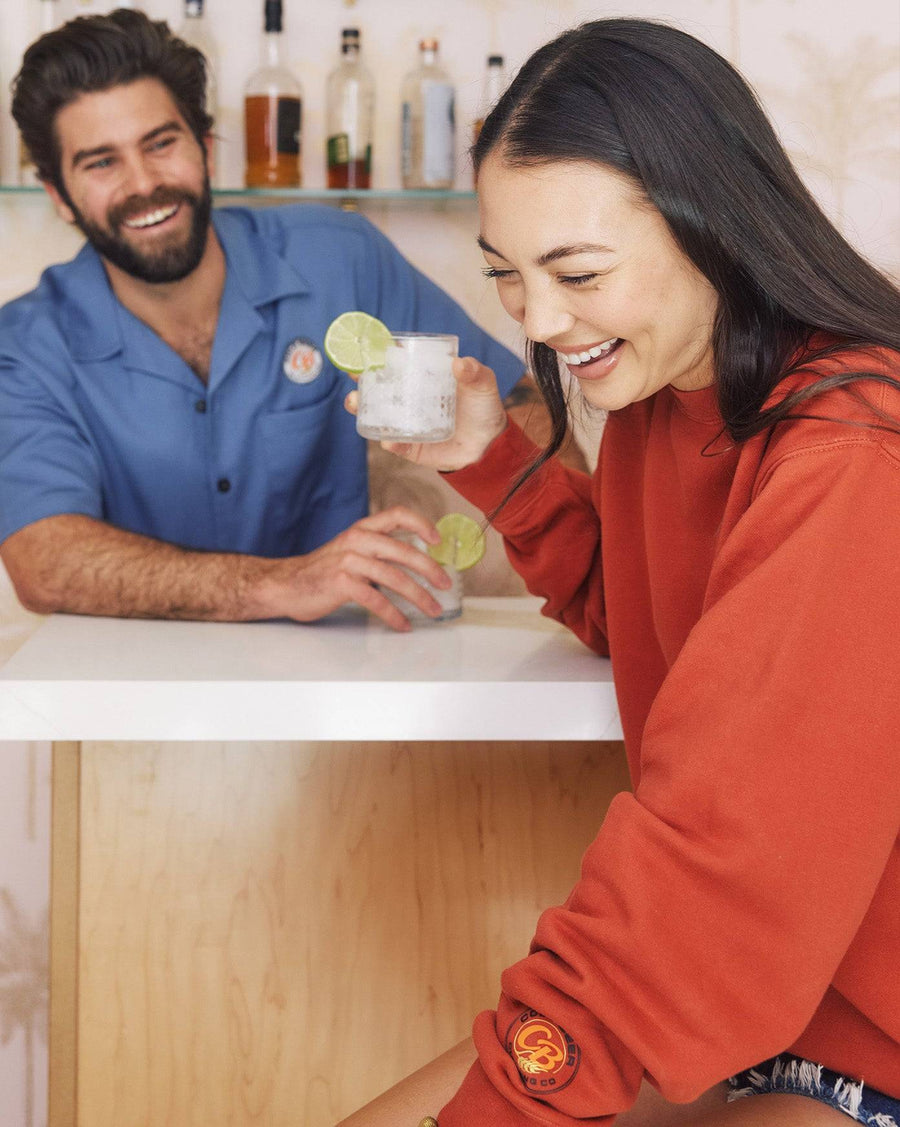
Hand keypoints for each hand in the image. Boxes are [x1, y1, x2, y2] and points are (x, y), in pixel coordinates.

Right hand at [258, 507, 453, 630]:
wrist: (284, 585)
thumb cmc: (321, 571)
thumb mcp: (349, 550)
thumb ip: (376, 550)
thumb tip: (413, 565)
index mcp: (362, 529)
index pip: (397, 514)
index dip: (422, 524)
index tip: (438, 540)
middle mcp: (357, 540)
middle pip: (404, 551)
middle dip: (430, 569)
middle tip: (445, 584)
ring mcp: (349, 561)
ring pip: (395, 578)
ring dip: (419, 597)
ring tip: (432, 610)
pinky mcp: (341, 583)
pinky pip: (377, 600)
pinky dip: (394, 615)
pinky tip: (402, 625)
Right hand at [345, 357, 507, 471]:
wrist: (491, 444)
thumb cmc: (483, 407)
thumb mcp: (483, 384)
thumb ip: (474, 373)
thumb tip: (459, 364)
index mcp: (423, 379)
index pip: (397, 365)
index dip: (379, 357)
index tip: (366, 349)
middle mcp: (411, 400)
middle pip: (379, 389)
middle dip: (362, 382)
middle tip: (355, 376)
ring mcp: (409, 424)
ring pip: (379, 416)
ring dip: (362, 409)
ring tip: (355, 403)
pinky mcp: (412, 447)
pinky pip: (396, 445)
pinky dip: (390, 443)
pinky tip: (387, 440)